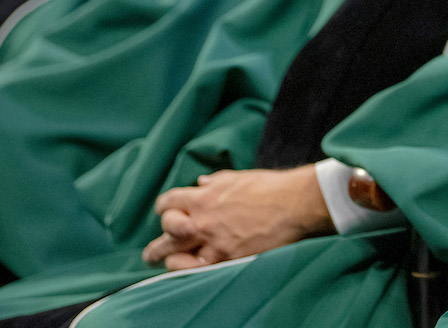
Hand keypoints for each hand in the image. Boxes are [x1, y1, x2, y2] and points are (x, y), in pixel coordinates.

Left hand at [141, 166, 334, 269]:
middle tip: (153, 251)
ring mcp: (212, 242)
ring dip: (167, 260)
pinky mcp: (226, 260)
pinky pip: (197, 271)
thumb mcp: (240, 177)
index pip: (169, 202)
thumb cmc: (271, 187)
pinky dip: (189, 271)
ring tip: (165, 264)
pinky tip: (188, 270)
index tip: (166, 212)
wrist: (294, 204)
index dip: (164, 207)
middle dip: (158, 240)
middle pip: (166, 231)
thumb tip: (202, 182)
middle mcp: (202, 219)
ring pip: (174, 257)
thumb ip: (217, 181)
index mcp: (205, 196)